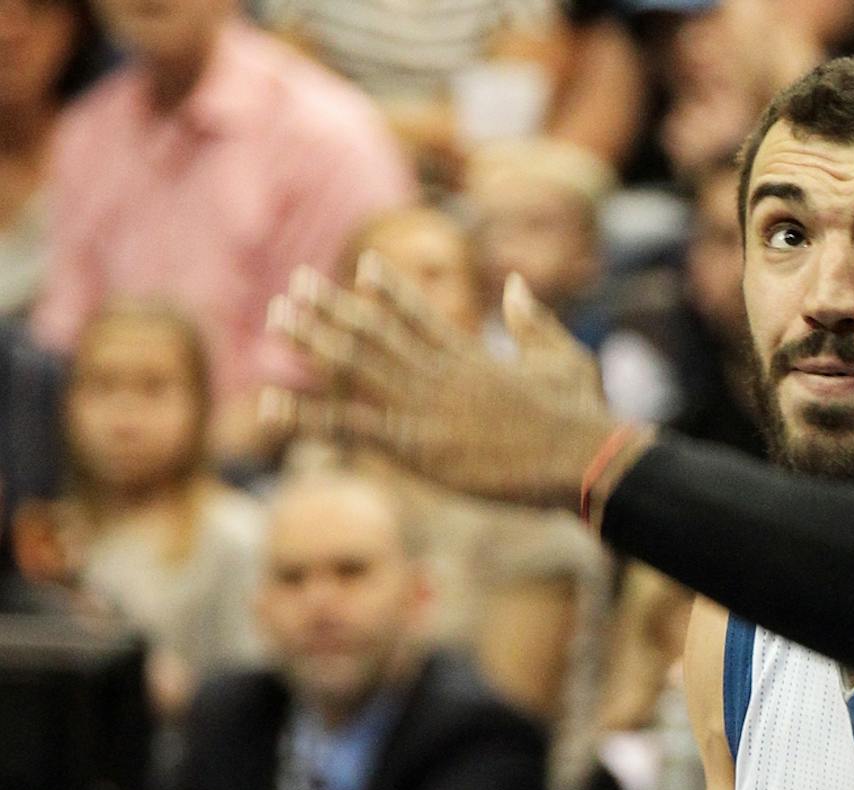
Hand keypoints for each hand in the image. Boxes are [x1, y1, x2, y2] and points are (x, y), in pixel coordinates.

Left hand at [264, 257, 619, 506]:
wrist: (581, 456)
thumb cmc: (583, 415)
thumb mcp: (565, 358)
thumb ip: (533, 322)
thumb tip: (515, 287)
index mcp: (473, 356)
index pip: (422, 315)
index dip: (389, 291)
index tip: (365, 268)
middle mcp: (439, 374)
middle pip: (375, 333)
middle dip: (333, 308)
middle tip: (295, 286)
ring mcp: (424, 408)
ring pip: (355, 366)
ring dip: (311, 342)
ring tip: (276, 319)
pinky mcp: (417, 445)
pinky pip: (349, 426)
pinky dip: (306, 414)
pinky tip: (269, 403)